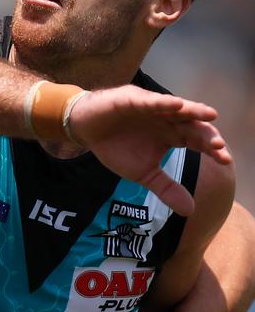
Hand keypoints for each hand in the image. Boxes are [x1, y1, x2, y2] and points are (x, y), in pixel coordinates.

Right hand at [70, 86, 231, 215]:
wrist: (87, 131)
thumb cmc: (117, 148)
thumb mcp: (144, 174)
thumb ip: (167, 188)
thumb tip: (190, 211)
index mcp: (172, 135)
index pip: (197, 141)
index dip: (211, 149)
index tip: (225, 160)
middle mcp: (167, 120)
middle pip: (192, 125)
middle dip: (206, 135)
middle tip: (218, 146)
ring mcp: (152, 108)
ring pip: (177, 109)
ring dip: (193, 111)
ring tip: (210, 116)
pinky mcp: (132, 100)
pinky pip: (150, 101)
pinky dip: (163, 102)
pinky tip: (177, 105)